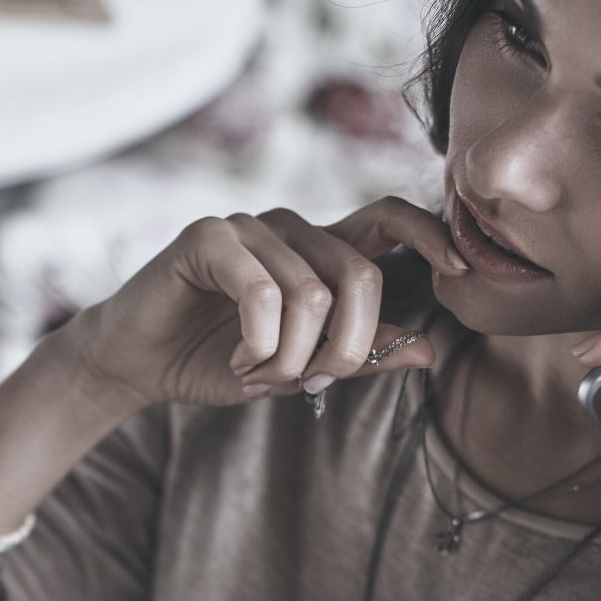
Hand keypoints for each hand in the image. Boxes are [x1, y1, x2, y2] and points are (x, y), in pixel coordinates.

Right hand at [66, 199, 468, 409]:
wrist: (139, 366)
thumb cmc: (216, 360)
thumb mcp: (298, 368)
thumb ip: (358, 356)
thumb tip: (429, 349)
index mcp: (318, 253)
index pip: (390, 218)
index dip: (431, 234)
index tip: (461, 270)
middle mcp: (290, 230)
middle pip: (361, 276)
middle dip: (346, 347)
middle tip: (310, 382)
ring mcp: (249, 228)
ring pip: (313, 295)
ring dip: (291, 357)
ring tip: (259, 374)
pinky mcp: (208, 237)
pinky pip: (264, 293)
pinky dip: (259, 343)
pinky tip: (238, 360)